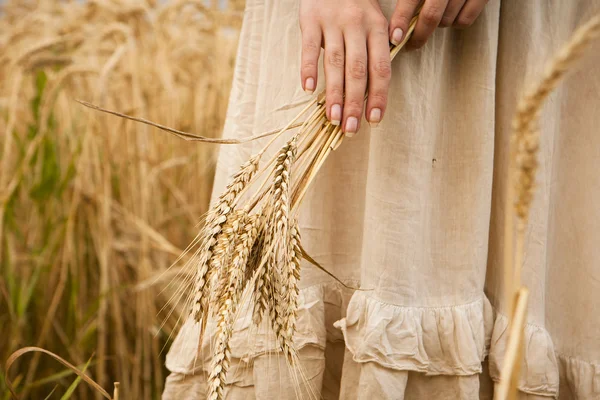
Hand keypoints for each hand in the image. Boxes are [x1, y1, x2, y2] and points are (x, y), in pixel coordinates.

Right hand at [300, 0, 391, 134]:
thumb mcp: (374, 21)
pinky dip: (308, 69)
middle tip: (350, 128)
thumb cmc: (355, 4)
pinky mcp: (310, 19)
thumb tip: (381, 86)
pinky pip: (309, 47)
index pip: (380, 68)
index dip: (378, 96)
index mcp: (377, 28)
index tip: (374, 120)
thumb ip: (378, 49)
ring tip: (333, 118)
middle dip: (355, 102)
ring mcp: (333, 22)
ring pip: (335, 63)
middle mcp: (357, 25)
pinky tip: (309, 89)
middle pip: (358, 70)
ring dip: (334, 93)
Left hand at [389, 0, 487, 48]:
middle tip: (411, 45)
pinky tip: (452, 14)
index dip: (401, 20)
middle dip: (418, 35)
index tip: (395, 38)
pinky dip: (456, 23)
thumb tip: (396, 23)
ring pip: (447, 20)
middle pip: (431, 16)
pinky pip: (464, 21)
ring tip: (435, 17)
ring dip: (438, 24)